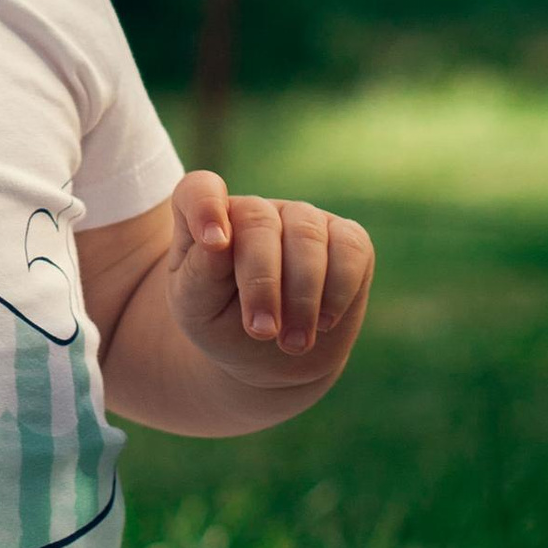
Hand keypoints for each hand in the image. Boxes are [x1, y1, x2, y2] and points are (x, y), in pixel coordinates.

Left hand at [164, 173, 372, 393]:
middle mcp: (255, 212)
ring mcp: (302, 220)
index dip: (205, 207)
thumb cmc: (222, 325)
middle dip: (262, 282)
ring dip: (302, 296)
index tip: (213, 244)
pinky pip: (350, 249)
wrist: (270, 357)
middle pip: (258, 222)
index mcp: (206, 222)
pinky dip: (339, 290)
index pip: (199, 190)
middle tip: (262, 332)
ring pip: (307, 235)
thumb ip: (200, 274)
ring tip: (293, 342)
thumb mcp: (197, 309)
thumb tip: (218, 243)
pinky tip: (324, 321)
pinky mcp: (346, 239)